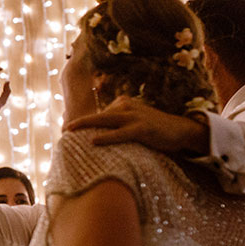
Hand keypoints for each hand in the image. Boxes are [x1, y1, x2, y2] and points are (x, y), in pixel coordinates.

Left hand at [65, 95, 209, 154]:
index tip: (66, 132)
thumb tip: (95, 138)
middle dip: (79, 122)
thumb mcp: (133, 124)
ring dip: (86, 126)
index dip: (83, 125)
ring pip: (105, 121)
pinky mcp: (142, 128)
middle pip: (97, 115)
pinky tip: (93, 141)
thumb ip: (116, 127)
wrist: (181, 130)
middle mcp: (126, 107)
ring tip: (70, 132)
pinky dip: (107, 137)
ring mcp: (134, 116)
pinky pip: (121, 133)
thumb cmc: (154, 131)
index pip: (98, 115)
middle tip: (63, 130)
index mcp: (122, 104)